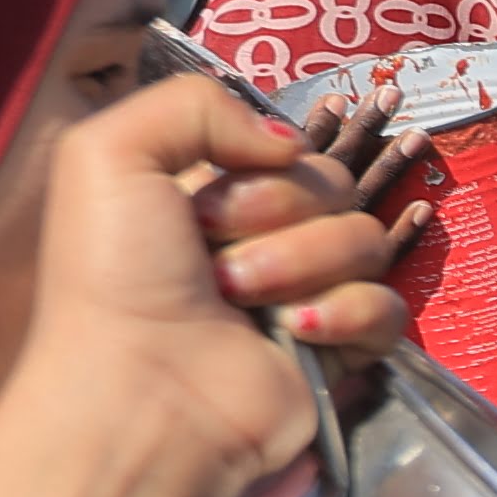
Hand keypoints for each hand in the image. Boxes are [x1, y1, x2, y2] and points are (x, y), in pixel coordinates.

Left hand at [0, 77, 402, 496]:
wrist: (140, 394)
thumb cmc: (111, 276)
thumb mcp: (107, 152)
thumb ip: (195, 102)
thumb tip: (287, 145)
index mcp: (211, 190)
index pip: (288, 145)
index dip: (259, 162)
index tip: (201, 199)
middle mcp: (262, 237)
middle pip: (333, 184)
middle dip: (276, 212)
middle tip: (213, 257)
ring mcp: (307, 294)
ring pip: (364, 240)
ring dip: (298, 265)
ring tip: (239, 301)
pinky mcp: (343, 348)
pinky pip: (388, 304)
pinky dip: (346, 314)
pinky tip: (297, 335)